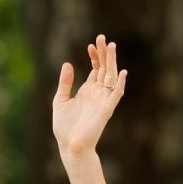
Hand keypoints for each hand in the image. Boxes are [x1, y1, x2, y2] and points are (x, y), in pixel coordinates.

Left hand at [52, 34, 126, 157]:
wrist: (70, 146)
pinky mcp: (106, 110)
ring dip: (112, 62)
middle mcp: (97, 94)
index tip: (90, 44)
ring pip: (110, 78)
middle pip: (104, 69)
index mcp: (87, 91)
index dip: (94, 57)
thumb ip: (65, 83)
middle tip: (102, 37)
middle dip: (104, 54)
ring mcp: (102, 101)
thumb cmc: (64, 128)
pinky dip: (119, 84)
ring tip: (111, 46)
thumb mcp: (60, 100)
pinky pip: (115, 95)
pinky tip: (121, 72)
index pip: (95, 69)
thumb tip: (68, 63)